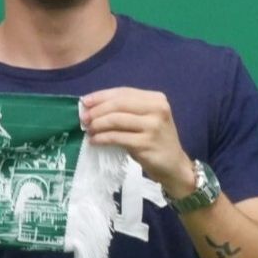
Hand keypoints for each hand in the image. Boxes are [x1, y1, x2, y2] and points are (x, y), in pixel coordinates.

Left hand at [80, 87, 196, 196]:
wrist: (174, 165)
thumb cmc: (154, 140)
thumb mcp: (144, 119)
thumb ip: (124, 110)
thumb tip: (91, 106)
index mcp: (156, 99)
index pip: (123, 92)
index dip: (101, 96)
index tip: (84, 101)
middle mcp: (157, 109)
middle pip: (118, 104)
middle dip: (97, 110)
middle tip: (84, 118)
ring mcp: (153, 126)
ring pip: (115, 120)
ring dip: (97, 125)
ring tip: (88, 130)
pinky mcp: (146, 143)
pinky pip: (116, 137)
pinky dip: (102, 138)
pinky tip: (94, 141)